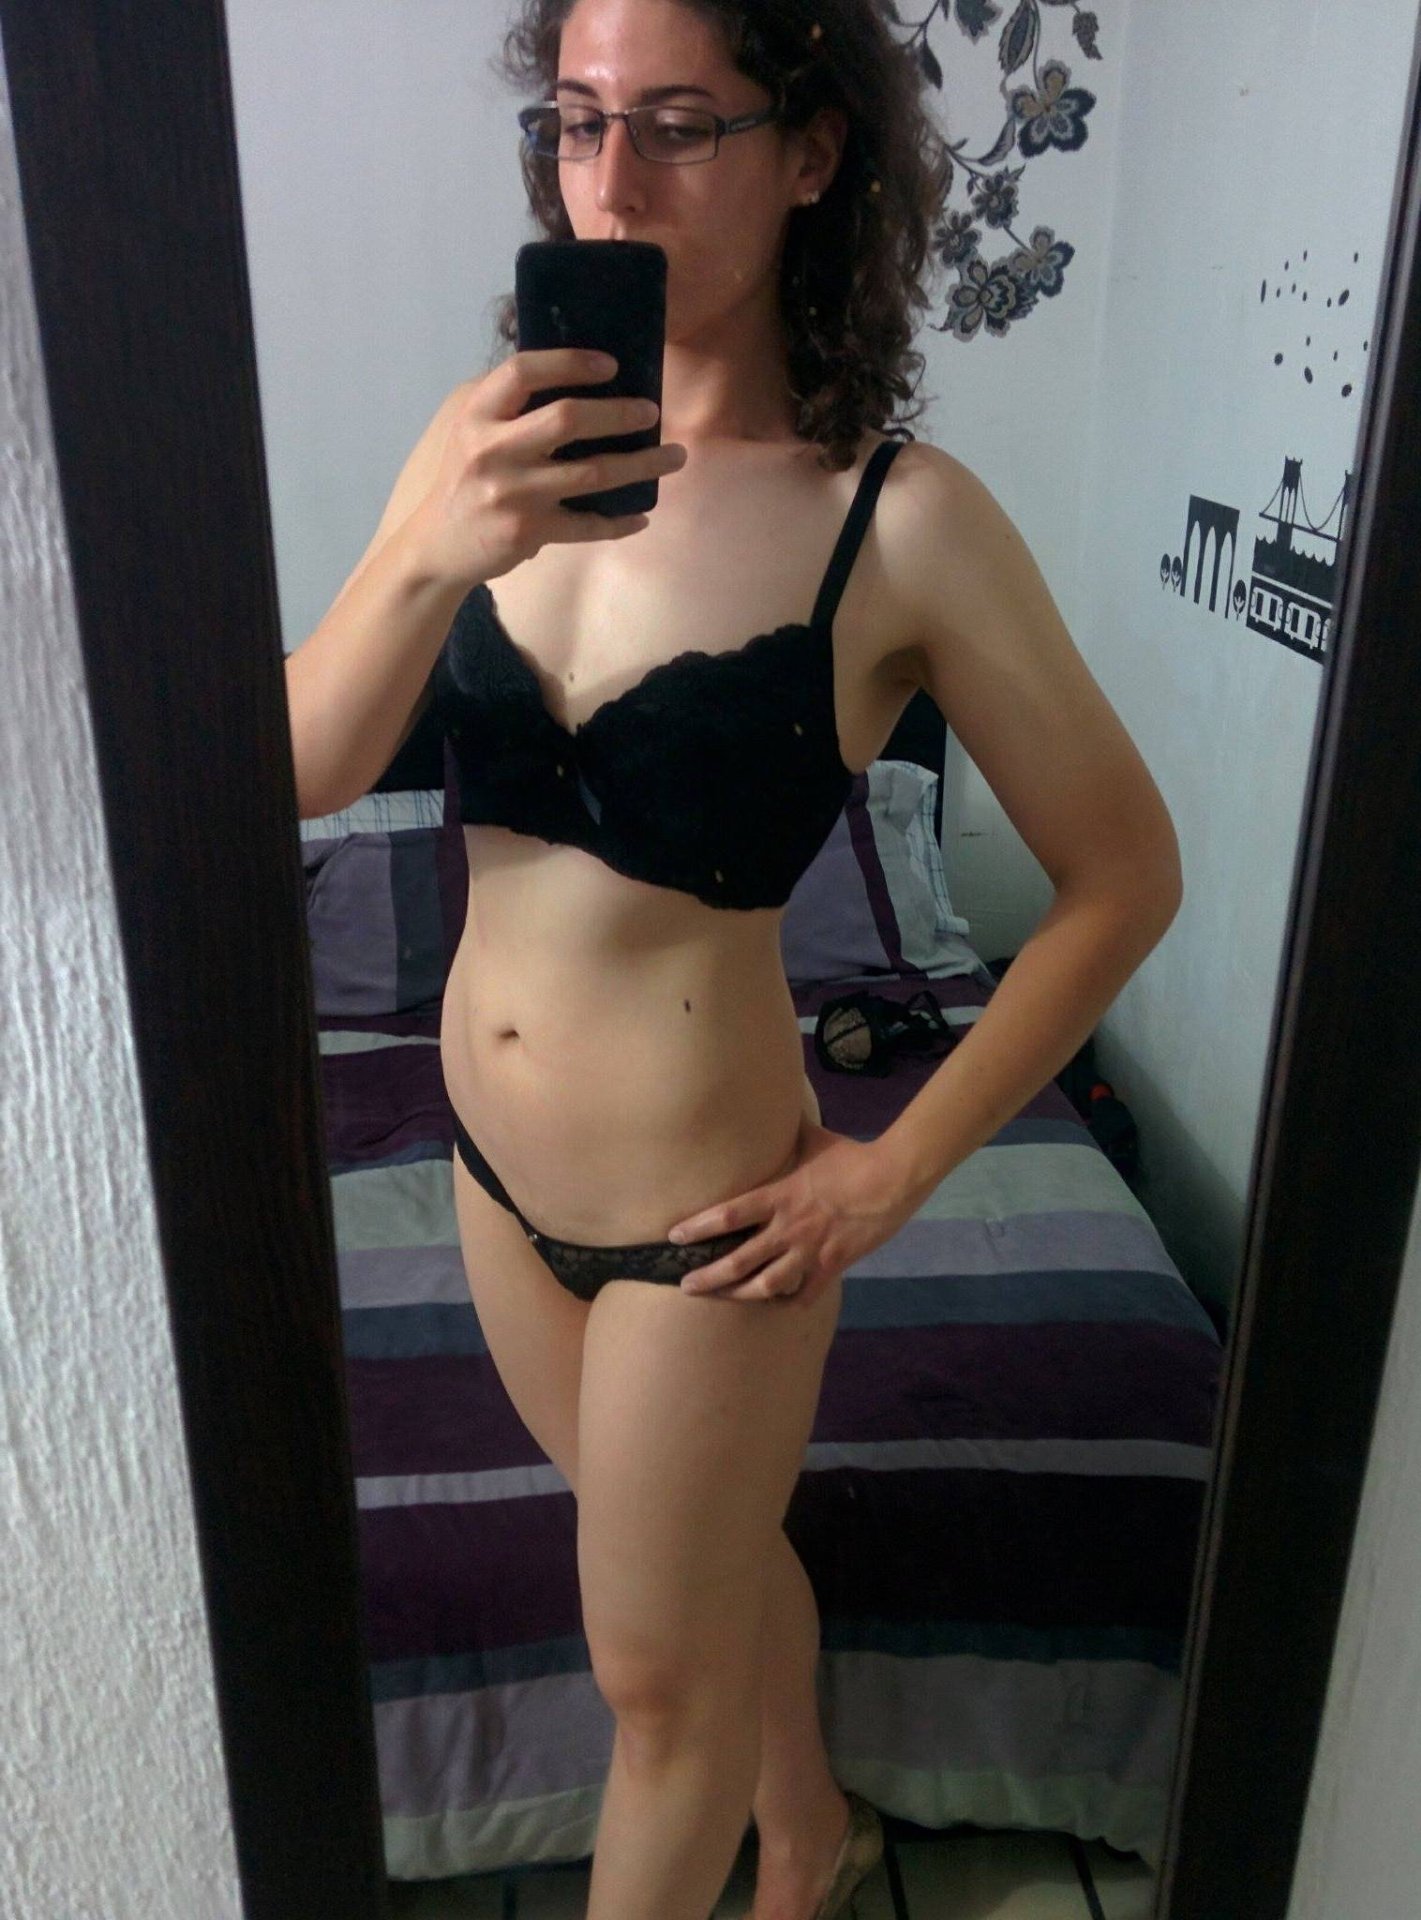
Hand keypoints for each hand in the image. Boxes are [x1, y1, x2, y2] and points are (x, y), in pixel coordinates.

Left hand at [667, 1114, 919, 1308]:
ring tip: (723, 1298)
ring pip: (767, 1284)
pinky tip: (776, 1304)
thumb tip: (780, 1102)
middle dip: (708, 1276)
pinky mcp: (833, 1265)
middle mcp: (789, 1227)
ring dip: (741, 1295)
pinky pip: (805, 1293)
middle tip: (684, 1285)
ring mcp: (811, 1250)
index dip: (699, 1228)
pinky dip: (788, 1301)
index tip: (675, 1237)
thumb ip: (791, 1129)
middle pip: (739, 1260)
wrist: (893, 1178)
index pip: (729, 1215)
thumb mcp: (814, 1137)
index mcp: (779, 1196)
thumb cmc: (851, 1155)